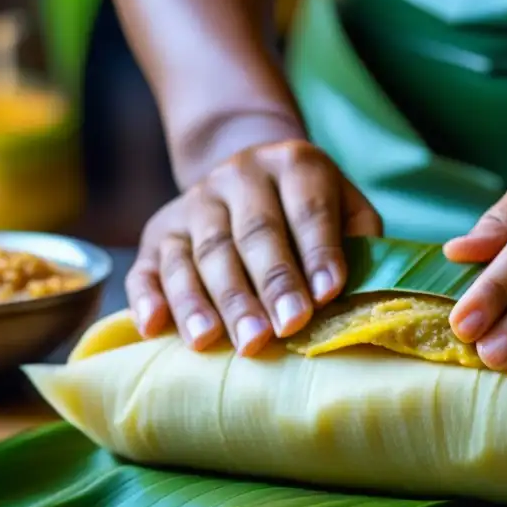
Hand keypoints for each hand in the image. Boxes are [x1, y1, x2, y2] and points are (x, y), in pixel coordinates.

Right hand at [126, 139, 381, 355]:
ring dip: (207, 301)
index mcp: (294, 165)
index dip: (318, 252)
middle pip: (252, 236)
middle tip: (280, 330)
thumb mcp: (347, 208)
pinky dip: (148, 297)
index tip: (326, 296)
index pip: (307, 210)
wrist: (251, 172)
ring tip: (217, 342)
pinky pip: (148, 264)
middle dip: (267, 286)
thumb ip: (358, 243)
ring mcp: (195, 202)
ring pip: (198, 254)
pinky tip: (154, 327)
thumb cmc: (312, 209)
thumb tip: (357, 298)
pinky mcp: (160, 230)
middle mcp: (239, 176)